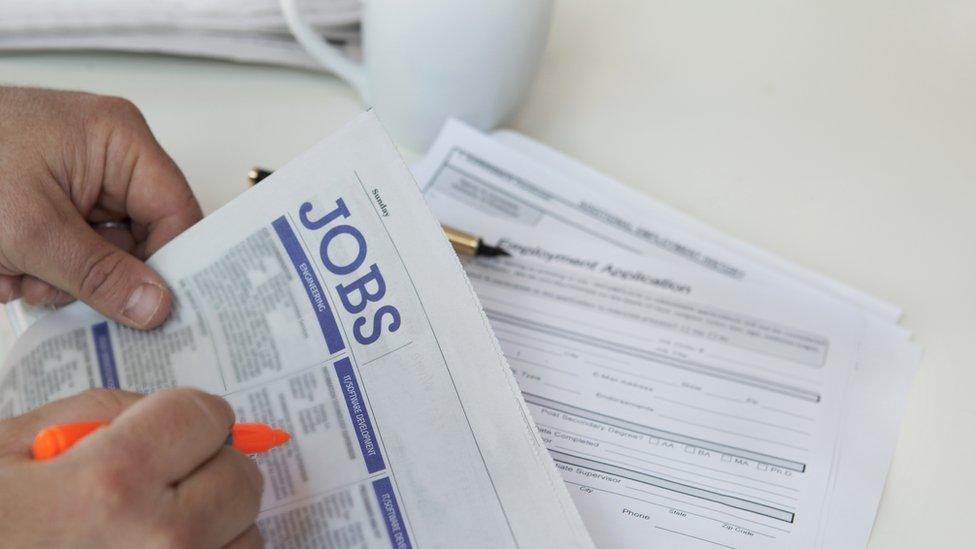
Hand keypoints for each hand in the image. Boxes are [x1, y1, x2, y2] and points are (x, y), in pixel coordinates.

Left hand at [0, 87, 201, 328]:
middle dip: (97, 275)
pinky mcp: (47, 200)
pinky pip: (68, 251)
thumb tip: (158, 307)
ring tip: (14, 275)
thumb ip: (101, 275)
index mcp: (119, 140)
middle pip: (139, 238)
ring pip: (100, 253)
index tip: (162, 313)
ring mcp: (75, 179)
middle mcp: (106, 157)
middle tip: (59, 293)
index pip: (176, 211)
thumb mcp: (32, 231)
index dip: (172, 265)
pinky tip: (3, 268)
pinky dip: (37, 270)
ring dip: (59, 279)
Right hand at [0, 388, 263, 547]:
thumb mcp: (2, 450)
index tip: (168, 428)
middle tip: (157, 482)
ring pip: (246, 540)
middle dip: (206, 468)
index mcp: (110, 485)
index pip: (208, 416)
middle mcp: (159, 546)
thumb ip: (94, 413)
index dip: (186, 415)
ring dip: (215, 526)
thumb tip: (163, 414)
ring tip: (148, 532)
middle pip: (241, 479)